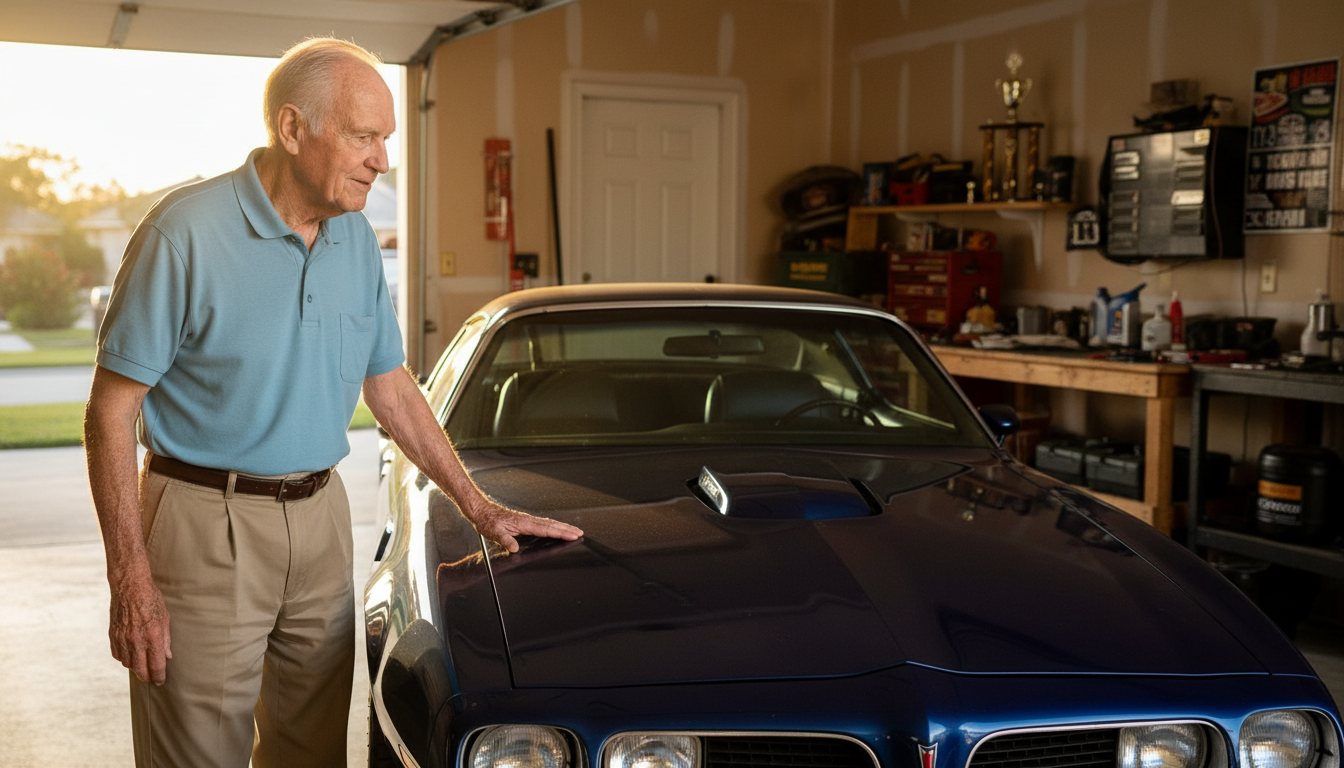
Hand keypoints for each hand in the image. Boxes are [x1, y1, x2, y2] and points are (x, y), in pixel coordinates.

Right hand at [109, 569, 171, 684]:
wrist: (129, 587)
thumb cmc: (151, 600)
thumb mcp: (165, 618)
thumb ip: (166, 640)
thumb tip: (167, 656)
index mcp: (153, 636)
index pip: (156, 665)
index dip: (159, 676)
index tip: (160, 681)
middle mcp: (136, 640)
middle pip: (140, 670)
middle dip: (147, 677)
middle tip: (151, 678)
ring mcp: (123, 639)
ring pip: (128, 664)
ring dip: (135, 668)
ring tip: (142, 666)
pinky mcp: (113, 636)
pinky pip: (118, 655)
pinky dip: (124, 658)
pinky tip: (130, 655)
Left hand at [463, 496, 582, 553]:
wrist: (482, 511)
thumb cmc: (488, 521)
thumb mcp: (494, 533)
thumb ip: (505, 540)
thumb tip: (515, 548)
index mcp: (524, 523)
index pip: (546, 529)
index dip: (561, 533)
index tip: (572, 535)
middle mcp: (528, 520)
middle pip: (552, 525)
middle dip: (567, 529)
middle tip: (580, 532)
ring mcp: (528, 520)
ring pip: (549, 523)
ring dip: (562, 526)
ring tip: (574, 530)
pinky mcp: (525, 521)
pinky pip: (544, 523)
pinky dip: (554, 526)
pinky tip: (556, 528)